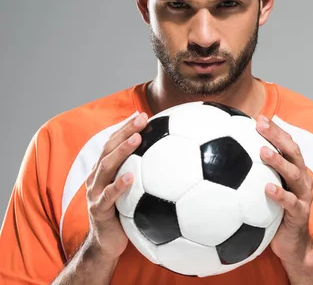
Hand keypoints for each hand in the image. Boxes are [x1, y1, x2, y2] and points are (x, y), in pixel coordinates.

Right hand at [83, 112, 147, 260]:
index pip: (113, 143)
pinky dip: (119, 185)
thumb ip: (144, 175)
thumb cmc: (124, 215)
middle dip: (124, 131)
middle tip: (142, 119)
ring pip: (106, 167)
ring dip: (122, 151)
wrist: (107, 244)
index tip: (143, 114)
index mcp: (104, 171)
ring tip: (137, 138)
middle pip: (108, 149)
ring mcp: (95, 193)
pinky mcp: (98, 210)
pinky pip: (109, 196)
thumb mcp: (134, 192)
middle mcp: (97, 178)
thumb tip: (170, 159)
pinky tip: (131, 177)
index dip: (125, 127)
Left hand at [256, 115, 312, 266]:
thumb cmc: (275, 216)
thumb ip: (255, 176)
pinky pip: (290, 203)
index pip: (287, 144)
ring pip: (294, 174)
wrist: (293, 246)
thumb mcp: (266, 193)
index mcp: (294, 171)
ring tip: (262, 151)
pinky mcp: (300, 214)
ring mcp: (303, 196)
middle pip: (293, 151)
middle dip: (277, 135)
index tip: (258, 116)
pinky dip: (280, 195)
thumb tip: (228, 160)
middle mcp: (301, 179)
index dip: (275, 129)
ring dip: (278, 161)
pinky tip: (266, 189)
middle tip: (261, 124)